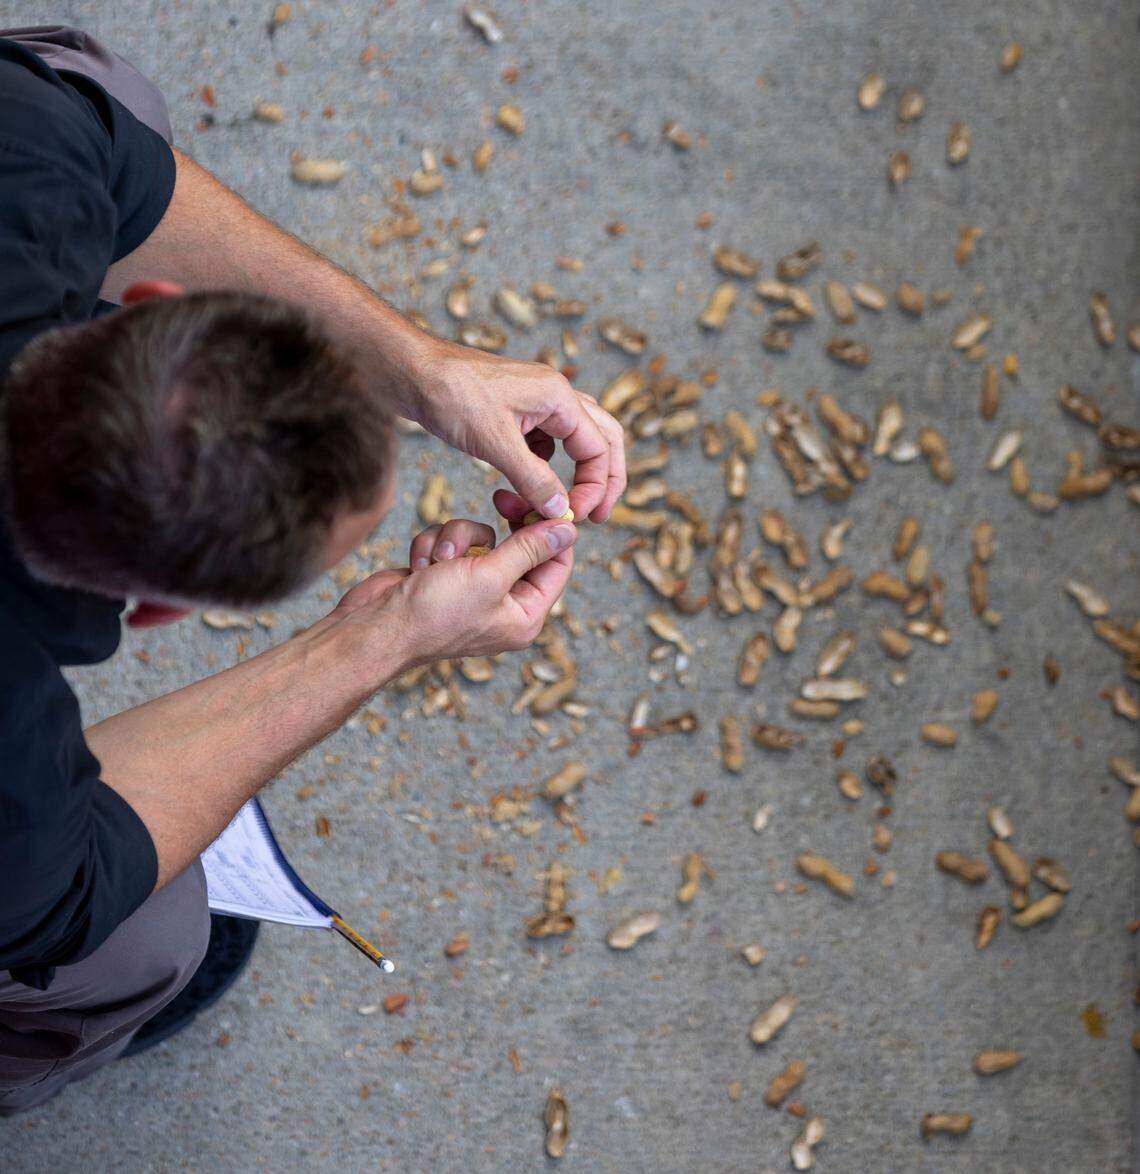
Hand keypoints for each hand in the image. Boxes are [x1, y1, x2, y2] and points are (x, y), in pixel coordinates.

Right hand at [333, 516, 575, 667]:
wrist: (375, 627)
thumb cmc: (434, 611)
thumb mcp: (490, 576)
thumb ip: (530, 548)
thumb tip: (569, 529)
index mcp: (525, 615)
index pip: (557, 564)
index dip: (553, 530)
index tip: (543, 498)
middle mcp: (504, 604)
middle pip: (521, 546)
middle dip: (502, 527)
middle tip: (502, 497)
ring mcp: (473, 590)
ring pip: (482, 537)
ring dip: (458, 537)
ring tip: (439, 559)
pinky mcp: (446, 576)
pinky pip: (454, 542)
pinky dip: (434, 545)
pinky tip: (418, 566)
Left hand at [401, 338, 625, 523]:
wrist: (413, 373)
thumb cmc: (451, 396)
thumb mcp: (495, 443)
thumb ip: (533, 479)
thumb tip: (563, 511)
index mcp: (559, 398)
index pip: (599, 449)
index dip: (595, 487)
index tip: (578, 517)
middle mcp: (556, 395)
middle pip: (603, 438)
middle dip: (604, 478)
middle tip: (597, 515)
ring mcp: (538, 401)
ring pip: (577, 440)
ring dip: (575, 472)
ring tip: (562, 504)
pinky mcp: (518, 411)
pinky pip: (546, 441)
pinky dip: (544, 466)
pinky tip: (523, 482)